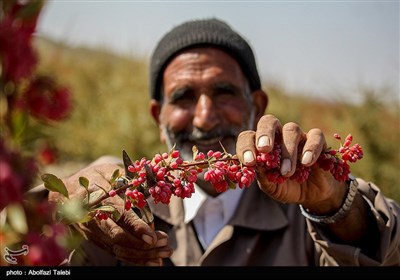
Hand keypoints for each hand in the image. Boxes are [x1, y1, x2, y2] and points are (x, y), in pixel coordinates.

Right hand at [48, 162, 171, 265]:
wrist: (64, 192)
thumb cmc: (93, 178)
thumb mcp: (109, 171)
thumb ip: (127, 180)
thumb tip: (149, 186)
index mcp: (97, 198)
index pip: (119, 215)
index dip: (136, 227)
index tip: (152, 236)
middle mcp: (93, 218)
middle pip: (118, 237)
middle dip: (143, 245)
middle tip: (165, 245)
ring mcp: (93, 233)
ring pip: (118, 249)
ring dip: (142, 255)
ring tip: (164, 253)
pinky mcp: (96, 241)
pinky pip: (115, 252)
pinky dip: (134, 259)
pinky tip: (151, 261)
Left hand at [236, 114, 346, 214]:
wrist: (311, 195)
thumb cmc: (285, 187)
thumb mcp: (271, 186)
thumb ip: (263, 176)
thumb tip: (255, 165)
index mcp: (260, 145)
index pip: (248, 137)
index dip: (246, 147)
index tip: (249, 162)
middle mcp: (278, 136)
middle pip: (268, 121)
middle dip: (265, 133)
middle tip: (264, 149)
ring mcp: (298, 136)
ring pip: (291, 130)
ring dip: (288, 151)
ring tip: (287, 172)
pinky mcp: (318, 141)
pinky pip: (316, 136)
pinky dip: (311, 148)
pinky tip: (306, 163)